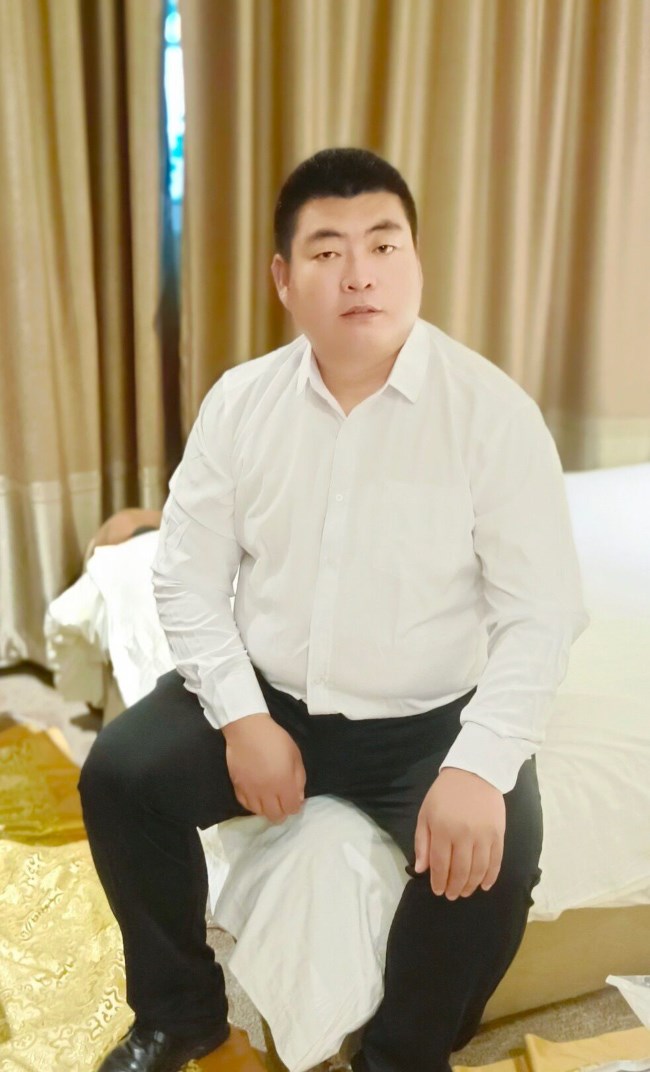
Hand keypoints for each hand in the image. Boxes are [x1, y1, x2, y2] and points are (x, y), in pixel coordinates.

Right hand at [222, 714, 305, 823]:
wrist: (247, 729)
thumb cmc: (275, 739)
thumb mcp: (295, 755)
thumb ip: (299, 779)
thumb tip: (298, 798)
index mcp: (284, 783)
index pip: (291, 809)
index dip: (295, 807)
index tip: (294, 799)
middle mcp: (267, 792)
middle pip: (276, 816)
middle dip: (282, 812)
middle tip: (282, 801)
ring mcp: (250, 791)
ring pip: (260, 813)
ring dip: (267, 809)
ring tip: (269, 800)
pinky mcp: (237, 787)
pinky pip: (246, 805)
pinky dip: (253, 805)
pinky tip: (257, 796)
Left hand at [413, 767, 504, 898]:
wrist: (475, 772)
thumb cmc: (445, 793)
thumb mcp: (426, 813)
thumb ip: (423, 842)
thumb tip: (421, 869)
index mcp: (443, 829)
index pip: (441, 864)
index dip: (439, 881)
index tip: (438, 891)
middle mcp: (464, 835)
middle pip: (461, 871)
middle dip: (454, 887)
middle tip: (451, 895)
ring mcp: (484, 835)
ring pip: (478, 869)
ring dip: (471, 885)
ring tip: (465, 892)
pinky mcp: (498, 834)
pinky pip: (496, 861)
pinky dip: (491, 876)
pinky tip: (485, 885)